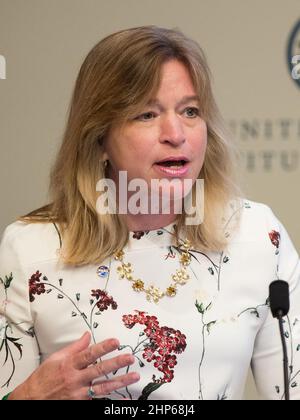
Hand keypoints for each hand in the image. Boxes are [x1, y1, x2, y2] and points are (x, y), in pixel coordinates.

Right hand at [10, 332, 139, 399]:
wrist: (32, 399)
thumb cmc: (44, 377)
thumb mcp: (56, 358)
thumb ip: (74, 347)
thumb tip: (87, 335)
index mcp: (69, 365)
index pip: (89, 354)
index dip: (103, 347)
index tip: (116, 341)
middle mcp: (75, 380)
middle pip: (99, 371)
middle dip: (116, 364)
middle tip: (130, 358)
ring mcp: (79, 394)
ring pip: (103, 388)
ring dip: (120, 382)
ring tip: (134, 376)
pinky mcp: (81, 404)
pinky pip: (98, 402)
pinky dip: (111, 400)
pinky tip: (124, 398)